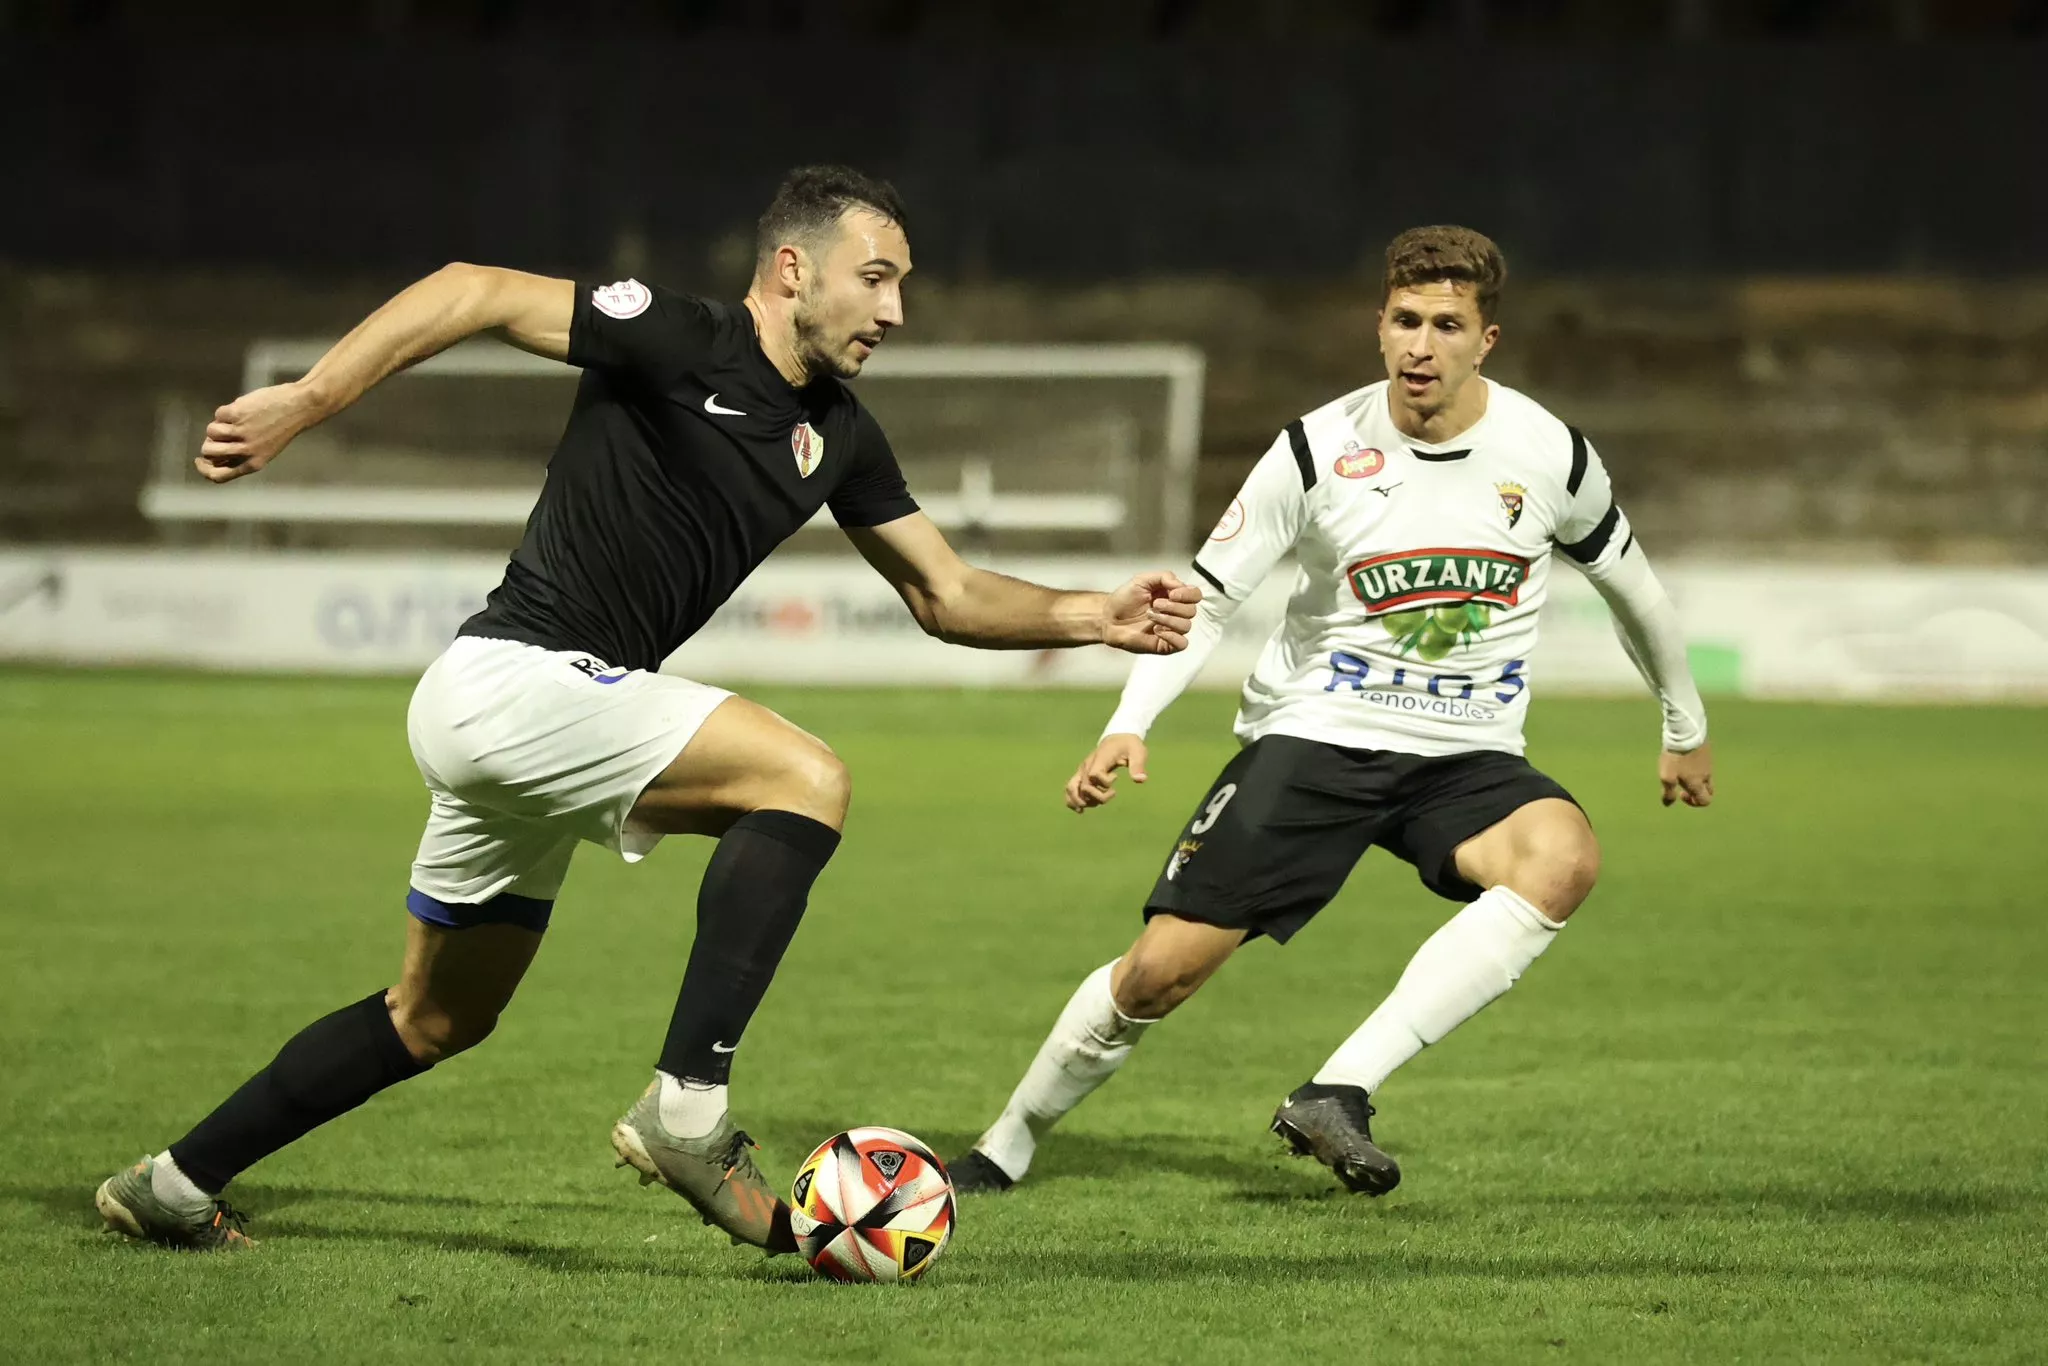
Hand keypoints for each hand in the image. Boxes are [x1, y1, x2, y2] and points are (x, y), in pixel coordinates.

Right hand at [196, 382, 324, 482]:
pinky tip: (245, 408)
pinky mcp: (237, 414)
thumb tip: (209, 452)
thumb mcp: (264, 449)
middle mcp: (246, 451)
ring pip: (211, 431)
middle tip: (221, 433)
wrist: (299, 407)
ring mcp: (241, 433)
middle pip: (208, 451)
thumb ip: (240, 454)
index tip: (199, 460)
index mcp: (253, 464)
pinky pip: (219, 414)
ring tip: (237, 419)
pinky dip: (227, 410)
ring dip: (219, 423)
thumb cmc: (280, 427)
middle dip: (209, 441)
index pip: (218, 476)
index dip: (204, 469)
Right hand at [1065, 733, 1148, 812]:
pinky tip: (1081, 810)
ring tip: (1097, 804)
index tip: (1116, 777)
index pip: (1093, 774)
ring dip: (1084, 800)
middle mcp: (1087, 765)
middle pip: (1084, 786)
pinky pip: (1070, 788)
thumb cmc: (1128, 745)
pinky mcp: (1081, 775)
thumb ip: (1138, 765)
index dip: (1104, 782)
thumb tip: (1140, 780)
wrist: (1118, 738)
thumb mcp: (1137, 752)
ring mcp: (1082, 770)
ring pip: (1072, 788)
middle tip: (1112, 793)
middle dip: (1098, 796)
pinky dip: (1073, 800)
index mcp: (1100, 758)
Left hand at [1102, 572, 1201, 654]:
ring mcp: (1171, 630)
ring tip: (1150, 616)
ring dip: (1168, 620)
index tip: (1172, 593)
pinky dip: (1173, 636)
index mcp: (1174, 596)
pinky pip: (1182, 644)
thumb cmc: (1124, 599)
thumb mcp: (1142, 579)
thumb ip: (1164, 576)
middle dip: (1173, 606)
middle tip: (1154, 605)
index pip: (1195, 595)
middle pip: (1192, 611)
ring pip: (1186, 626)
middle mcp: (1176, 613)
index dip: (1188, 594)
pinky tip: (1157, 631)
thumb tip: (1180, 585)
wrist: (1108, 617)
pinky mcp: (1165, 644)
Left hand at [1660, 742, 1713, 807]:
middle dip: (1697, 792)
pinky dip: (1697, 767)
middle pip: (1708, 791)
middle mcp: (1707, 775)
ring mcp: (1709, 763)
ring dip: (1697, 779)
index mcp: (1698, 784)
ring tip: (1682, 770)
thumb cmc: (1675, 757)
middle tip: (1683, 784)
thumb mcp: (1666, 777)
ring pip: (1707, 777)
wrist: (1685, 732)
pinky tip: (1685, 759)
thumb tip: (1668, 803)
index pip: (1705, 801)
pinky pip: (1705, 765)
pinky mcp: (1707, 752)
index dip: (1694, 802)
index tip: (1682, 793)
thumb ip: (1668, 792)